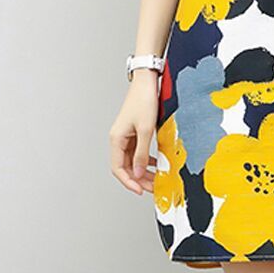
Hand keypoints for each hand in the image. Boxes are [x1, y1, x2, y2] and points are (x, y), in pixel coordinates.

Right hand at [109, 71, 159, 194]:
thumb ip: (142, 154)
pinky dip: (147, 160)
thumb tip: (139, 173)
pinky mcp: (135, 132)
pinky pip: (139, 152)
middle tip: (153, 188)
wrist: (147, 82)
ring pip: (133, 160)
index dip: (129, 182)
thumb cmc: (144, 100)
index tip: (141, 190)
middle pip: (126, 167)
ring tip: (157, 179)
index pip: (118, 169)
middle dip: (139, 179)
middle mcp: (119, 139)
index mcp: (116, 139)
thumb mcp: (145, 130)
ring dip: (144, 171)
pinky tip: (157, 164)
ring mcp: (127, 136)